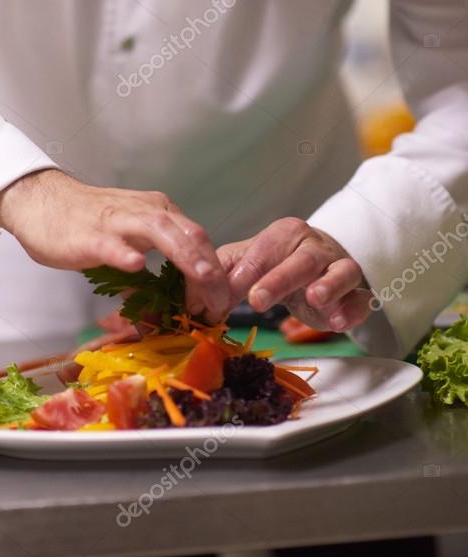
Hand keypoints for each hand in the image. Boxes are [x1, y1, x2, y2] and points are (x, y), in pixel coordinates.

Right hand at [0, 169, 231, 319]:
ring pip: (159, 231)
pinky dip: (125, 252)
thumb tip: (170, 301)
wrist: (40, 200)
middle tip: (221, 303)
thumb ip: (151, 263)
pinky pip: (111, 243)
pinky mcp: (90, 235)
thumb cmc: (85, 222)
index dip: (214, 271)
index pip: (197, 239)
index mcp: (159, 212)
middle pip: (189, 234)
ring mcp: (118, 221)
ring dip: (184, 254)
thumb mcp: (128, 239)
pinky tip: (136, 264)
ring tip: (201, 276)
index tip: (220, 303)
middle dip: (210, 269)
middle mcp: (145, 211)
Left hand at [217, 217, 370, 332]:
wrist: (317, 266)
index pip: (265, 249)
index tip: (231, 291)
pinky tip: (339, 321)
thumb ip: (221, 278)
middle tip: (257, 300)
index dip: (247, 271)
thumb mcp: (244, 264)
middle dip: (279, 279)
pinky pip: (361, 298)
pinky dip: (353, 309)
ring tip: (315, 299)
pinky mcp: (357, 293)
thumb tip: (196, 302)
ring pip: (340, 272)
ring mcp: (340, 268)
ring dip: (329, 285)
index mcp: (285, 234)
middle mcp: (315, 247)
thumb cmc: (276, 263)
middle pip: (301, 259)